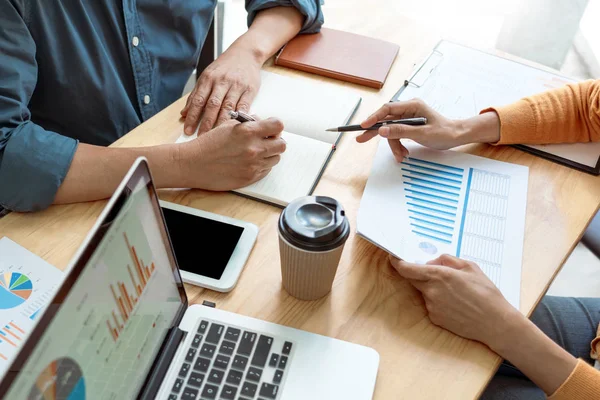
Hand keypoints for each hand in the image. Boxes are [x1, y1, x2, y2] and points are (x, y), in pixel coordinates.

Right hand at [177, 118, 285, 189]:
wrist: (193, 164)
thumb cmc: (208, 144)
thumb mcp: (227, 125)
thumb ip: (248, 123)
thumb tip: (261, 122)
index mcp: (248, 132)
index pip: (278, 126)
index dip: (275, 126)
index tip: (271, 128)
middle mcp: (254, 149)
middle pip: (282, 145)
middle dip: (275, 141)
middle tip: (266, 141)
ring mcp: (253, 165)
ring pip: (275, 159)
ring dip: (269, 154)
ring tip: (255, 152)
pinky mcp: (250, 177)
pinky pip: (266, 170)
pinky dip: (261, 165)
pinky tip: (249, 162)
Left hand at [181, 47, 261, 135]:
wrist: (246, 53)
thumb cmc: (225, 67)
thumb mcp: (207, 76)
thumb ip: (196, 95)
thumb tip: (183, 114)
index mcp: (208, 79)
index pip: (198, 100)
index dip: (192, 117)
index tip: (188, 130)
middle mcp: (221, 82)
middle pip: (212, 105)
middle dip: (206, 123)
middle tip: (201, 137)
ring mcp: (236, 86)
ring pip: (227, 107)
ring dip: (221, 123)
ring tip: (216, 136)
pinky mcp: (249, 90)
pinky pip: (243, 106)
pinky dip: (238, 117)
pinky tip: (234, 127)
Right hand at [356, 99, 500, 161]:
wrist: (456, 136)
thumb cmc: (444, 132)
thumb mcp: (422, 134)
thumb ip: (401, 131)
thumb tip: (382, 131)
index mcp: (412, 106)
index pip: (387, 109)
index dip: (374, 118)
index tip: (364, 126)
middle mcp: (408, 110)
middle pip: (385, 120)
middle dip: (375, 132)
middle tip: (360, 139)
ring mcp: (408, 118)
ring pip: (391, 131)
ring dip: (393, 145)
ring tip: (400, 156)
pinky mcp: (408, 126)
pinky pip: (397, 135)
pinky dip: (398, 146)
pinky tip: (403, 153)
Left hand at [390, 254, 521, 349]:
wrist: (495, 323)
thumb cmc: (486, 293)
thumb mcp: (470, 267)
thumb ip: (447, 259)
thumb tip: (432, 261)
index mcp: (439, 275)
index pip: (406, 268)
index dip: (397, 262)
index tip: (393, 258)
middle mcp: (431, 291)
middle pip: (412, 279)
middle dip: (418, 273)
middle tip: (435, 274)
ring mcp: (432, 306)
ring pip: (424, 292)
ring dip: (432, 288)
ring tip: (456, 293)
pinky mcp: (435, 318)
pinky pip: (431, 305)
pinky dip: (438, 301)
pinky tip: (456, 304)